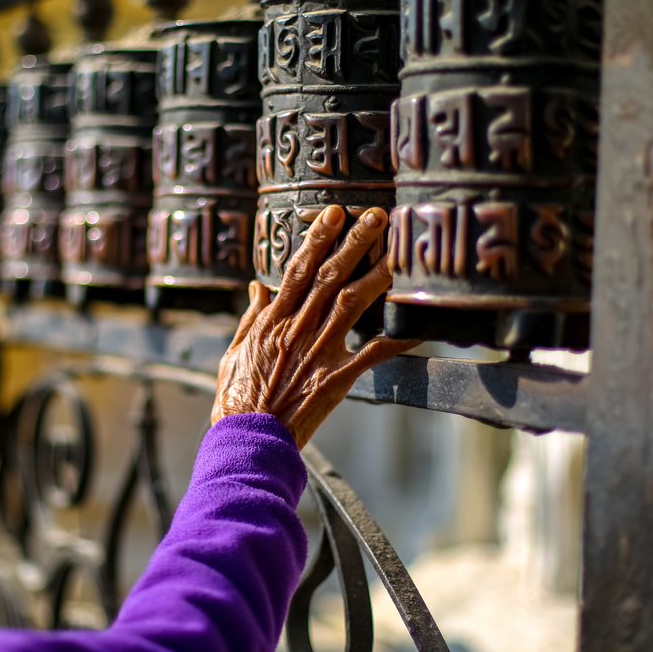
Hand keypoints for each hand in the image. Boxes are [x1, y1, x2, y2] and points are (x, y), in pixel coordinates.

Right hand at [212, 205, 419, 446]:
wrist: (248, 439)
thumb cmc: (237, 400)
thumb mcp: (234, 353)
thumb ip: (249, 318)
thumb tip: (257, 287)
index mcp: (272, 321)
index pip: (297, 269)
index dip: (317, 238)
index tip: (333, 212)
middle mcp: (297, 329)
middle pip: (330, 276)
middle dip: (354, 242)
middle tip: (377, 216)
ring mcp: (319, 352)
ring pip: (352, 304)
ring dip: (377, 275)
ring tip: (399, 253)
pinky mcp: (336, 378)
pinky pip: (373, 354)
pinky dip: (397, 339)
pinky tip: (418, 325)